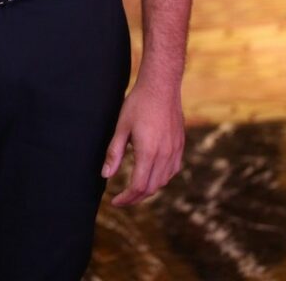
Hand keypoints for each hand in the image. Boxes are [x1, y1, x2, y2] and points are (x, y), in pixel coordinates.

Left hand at [101, 79, 184, 205]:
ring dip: (149, 189)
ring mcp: (175, 151)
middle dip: (136, 197)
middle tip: (122, 199)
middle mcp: (164, 155)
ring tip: (135, 189)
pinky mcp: (180, 145)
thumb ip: (114, 153)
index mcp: (148, 152)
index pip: (138, 187)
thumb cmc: (138, 103)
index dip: (126, 198)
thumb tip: (105, 175)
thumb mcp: (121, 127)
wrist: (161, 85)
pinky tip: (153, 175)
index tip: (115, 201)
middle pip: (151, 188)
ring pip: (163, 181)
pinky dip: (162, 178)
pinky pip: (173, 170)